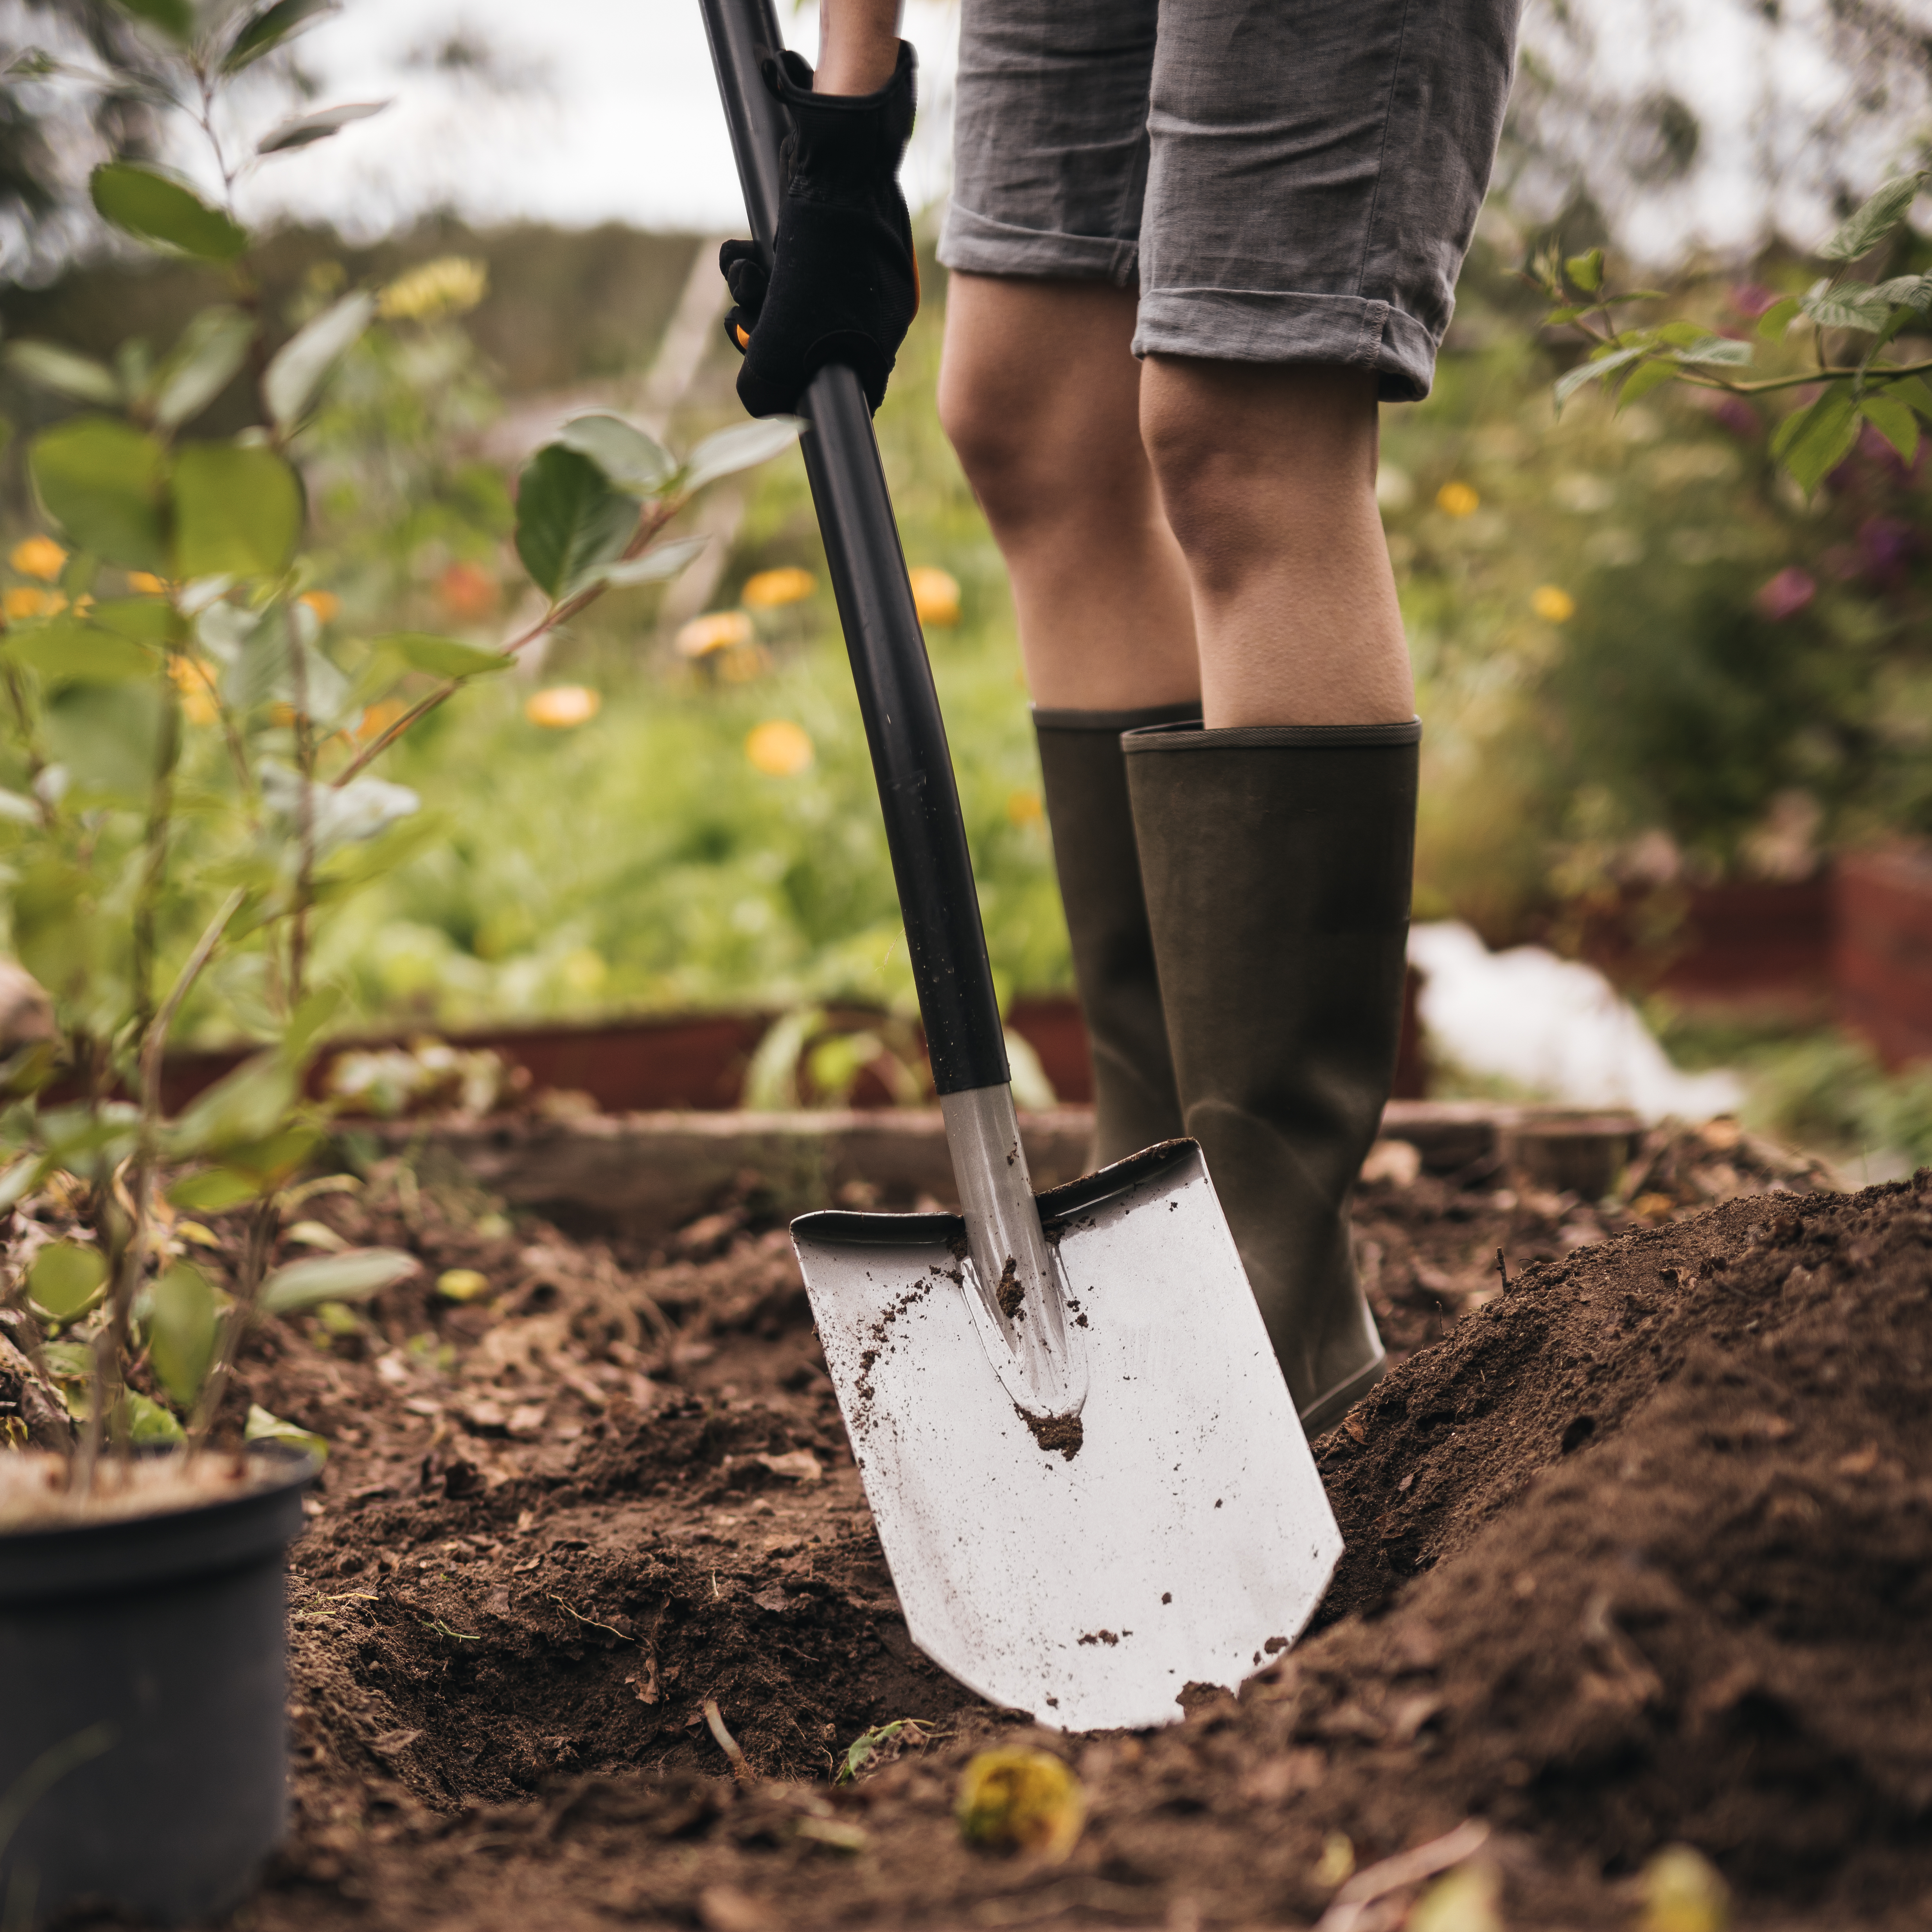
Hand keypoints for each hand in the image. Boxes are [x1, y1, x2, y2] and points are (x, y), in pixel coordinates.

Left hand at [720, 42, 919, 417]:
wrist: (838, 161)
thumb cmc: (820, 255)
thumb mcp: (782, 340)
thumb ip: (765, 384)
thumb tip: (755, 402)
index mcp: (878, 342)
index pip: (835, 387)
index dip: (793, 386)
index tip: (766, 371)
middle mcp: (871, 312)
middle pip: (803, 345)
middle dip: (761, 332)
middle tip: (743, 317)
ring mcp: (852, 274)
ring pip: (786, 303)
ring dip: (750, 292)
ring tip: (744, 270)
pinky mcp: (828, 239)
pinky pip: (785, 266)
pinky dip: (756, 262)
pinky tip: (744, 250)